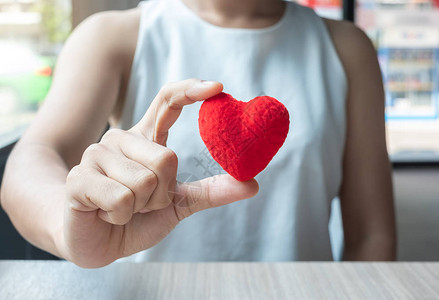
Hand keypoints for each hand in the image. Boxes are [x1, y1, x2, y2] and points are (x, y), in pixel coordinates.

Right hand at [59, 79, 258, 267]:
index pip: (167, 101)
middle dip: (162, 194)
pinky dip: (121, 216)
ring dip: (141, 207)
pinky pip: (122, 199)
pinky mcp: (79, 178)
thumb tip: (252, 184)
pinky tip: (107, 214)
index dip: (190, 89)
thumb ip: (211, 191)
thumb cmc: (137, 218)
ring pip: (145, 181)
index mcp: (146, 139)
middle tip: (144, 203)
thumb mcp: (179, 203)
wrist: (98, 243)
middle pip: (167, 158)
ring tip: (123, 208)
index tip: (218, 87)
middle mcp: (121, 139)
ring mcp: (96, 154)